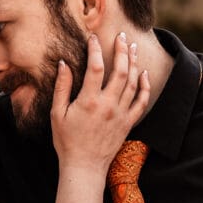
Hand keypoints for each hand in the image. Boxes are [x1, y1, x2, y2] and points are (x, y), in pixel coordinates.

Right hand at [51, 32, 149, 172]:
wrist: (84, 166)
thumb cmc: (66, 141)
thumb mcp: (57, 114)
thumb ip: (62, 88)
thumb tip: (63, 64)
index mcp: (88, 101)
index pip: (95, 68)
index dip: (95, 50)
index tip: (93, 38)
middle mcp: (108, 105)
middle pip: (120, 70)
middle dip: (121, 50)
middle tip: (121, 36)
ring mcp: (120, 114)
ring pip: (132, 82)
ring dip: (133, 63)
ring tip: (132, 48)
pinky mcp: (128, 122)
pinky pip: (141, 101)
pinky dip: (145, 86)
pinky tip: (143, 74)